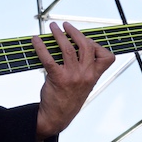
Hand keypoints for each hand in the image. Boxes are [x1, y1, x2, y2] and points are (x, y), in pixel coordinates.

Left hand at [32, 22, 114, 139]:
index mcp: (95, 76)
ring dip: (58, 34)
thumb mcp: (85, 84)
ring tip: (52, 27)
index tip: (86, 39)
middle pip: (85, 46)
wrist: (58, 116)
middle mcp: (86, 75)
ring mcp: (72, 76)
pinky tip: (35, 40)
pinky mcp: (58, 78)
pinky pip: (49, 58)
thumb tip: (73, 44)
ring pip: (67, 48)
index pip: (106, 56)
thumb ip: (85, 68)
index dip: (97, 44)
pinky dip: (41, 47)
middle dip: (74, 32)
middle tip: (65, 25)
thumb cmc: (70, 97)